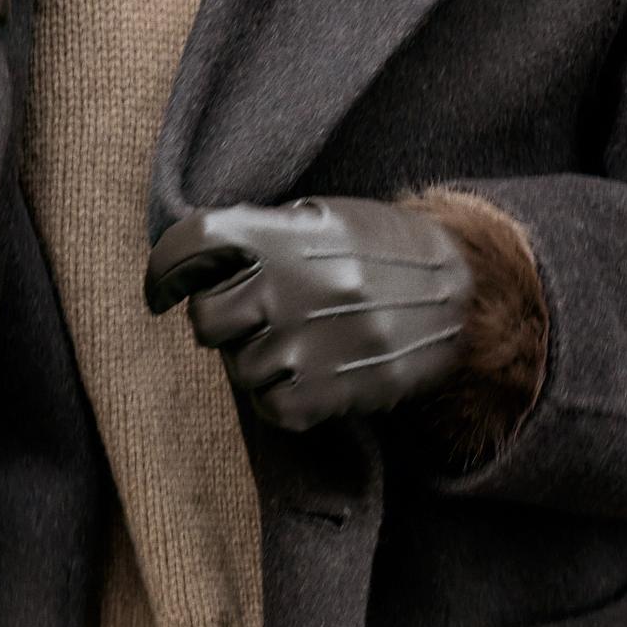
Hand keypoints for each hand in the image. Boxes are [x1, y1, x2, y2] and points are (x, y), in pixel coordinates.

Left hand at [145, 196, 474, 434]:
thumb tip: (197, 262)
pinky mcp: (329, 392)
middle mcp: (292, 288)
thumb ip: (264, 234)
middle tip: (256, 317)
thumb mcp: (327, 219)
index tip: (159, 293)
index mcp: (287, 236)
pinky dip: (283, 398)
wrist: (466, 299)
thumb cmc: (387, 253)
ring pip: (238, 368)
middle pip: (205, 319)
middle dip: (223, 322)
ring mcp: (309, 344)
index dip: (165, 270)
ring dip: (259, 360)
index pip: (195, 243)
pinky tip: (311, 374)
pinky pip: (271, 407)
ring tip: (302, 342)